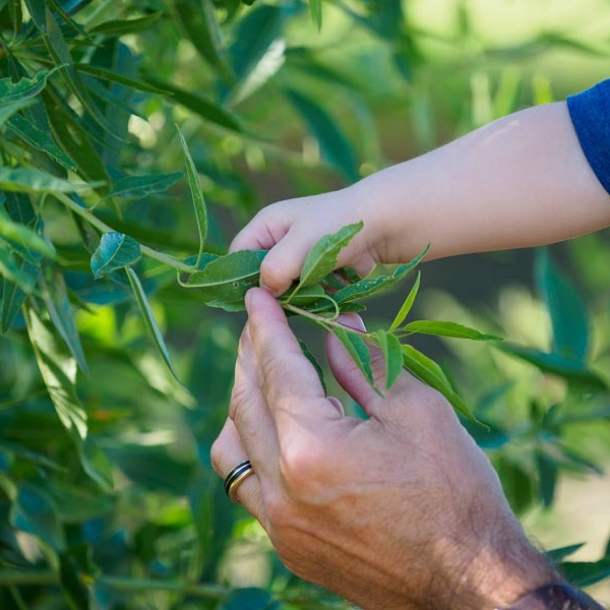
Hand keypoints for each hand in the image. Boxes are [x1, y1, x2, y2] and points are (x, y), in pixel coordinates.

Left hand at [211, 288, 555, 608]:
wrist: (471, 583)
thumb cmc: (456, 491)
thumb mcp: (417, 410)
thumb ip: (365, 363)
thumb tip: (337, 324)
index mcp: (312, 449)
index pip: (277, 369)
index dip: (266, 325)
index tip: (255, 296)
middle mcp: (280, 489)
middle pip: (245, 403)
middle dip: (250, 355)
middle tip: (259, 324)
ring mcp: (279, 523)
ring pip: (232, 447)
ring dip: (243, 402)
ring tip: (263, 374)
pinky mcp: (287, 544)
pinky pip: (247, 484)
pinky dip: (252, 445)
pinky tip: (275, 428)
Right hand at [229, 185, 405, 294]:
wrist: (387, 221)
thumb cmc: (340, 225)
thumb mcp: (302, 244)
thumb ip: (276, 267)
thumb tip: (264, 291)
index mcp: (267, 225)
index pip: (238, 255)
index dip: (242, 278)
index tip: (259, 299)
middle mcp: (279, 241)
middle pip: (262, 275)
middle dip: (275, 291)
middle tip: (292, 301)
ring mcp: (300, 257)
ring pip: (286, 287)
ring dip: (299, 297)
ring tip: (317, 295)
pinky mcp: (320, 270)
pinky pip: (308, 292)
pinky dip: (317, 298)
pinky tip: (331, 297)